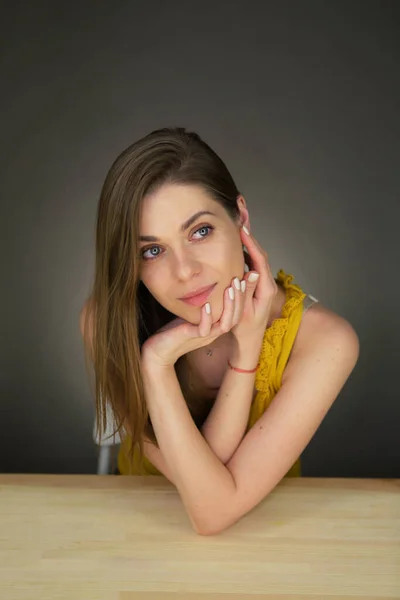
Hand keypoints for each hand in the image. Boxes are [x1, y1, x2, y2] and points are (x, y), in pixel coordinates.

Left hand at [141, 276, 247, 367]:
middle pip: (235, 318)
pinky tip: (206, 305)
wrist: (159, 351)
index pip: (235, 313)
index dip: (241, 297)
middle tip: (240, 280)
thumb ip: (201, 303)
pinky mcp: (190, 338)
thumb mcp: (191, 314)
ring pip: (225, 325)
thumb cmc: (174, 330)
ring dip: (229, 306)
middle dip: (239, 299)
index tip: (242, 280)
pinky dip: (206, 317)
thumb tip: (206, 284)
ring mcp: (203, 337)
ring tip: (229, 289)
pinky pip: (203, 330)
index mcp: (215, 327)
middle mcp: (213, 332)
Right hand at [230, 225, 277, 344]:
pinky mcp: (257, 285)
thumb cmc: (244, 329)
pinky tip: (238, 245)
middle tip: (242, 221)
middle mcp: (267, 284)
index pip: (260, 261)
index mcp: (266, 289)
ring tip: (240, 227)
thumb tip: (251, 272)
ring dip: (249, 243)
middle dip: (252, 238)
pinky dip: (247, 252)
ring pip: (258, 258)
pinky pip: (253, 264)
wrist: (249, 341)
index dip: (252, 244)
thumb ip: (247, 292)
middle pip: (261, 255)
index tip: (243, 230)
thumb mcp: (244, 312)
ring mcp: (263, 284)